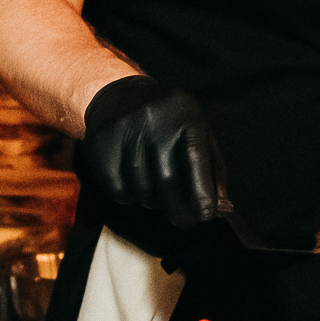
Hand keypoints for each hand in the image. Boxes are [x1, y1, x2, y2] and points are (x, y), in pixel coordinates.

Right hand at [82, 75, 230, 229]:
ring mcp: (124, 128)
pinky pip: (116, 188)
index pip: (195, 160)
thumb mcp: (200, 134)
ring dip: (152, 201)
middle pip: (166, 180)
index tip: (205, 216)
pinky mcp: (100, 142)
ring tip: (157, 191)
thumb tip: (219, 208)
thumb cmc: (171, 124)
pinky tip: (135, 184)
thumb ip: (213, 170)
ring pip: (140, 188)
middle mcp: (154, 118)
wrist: (121, 99)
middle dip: (178, 209)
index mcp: (185, 114)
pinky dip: (128, 197)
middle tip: (184, 221)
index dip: (201, 194)